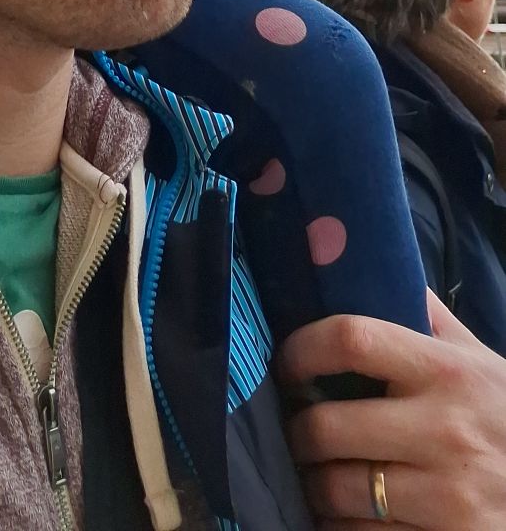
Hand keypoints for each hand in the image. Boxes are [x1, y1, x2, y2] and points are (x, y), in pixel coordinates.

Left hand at [280, 292, 505, 527]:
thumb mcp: (480, 360)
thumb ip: (429, 318)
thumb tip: (374, 264)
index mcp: (446, 372)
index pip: (352, 340)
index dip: (303, 347)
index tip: (288, 361)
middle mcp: (444, 431)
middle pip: (329, 426)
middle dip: (297, 432)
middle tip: (296, 429)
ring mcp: (446, 494)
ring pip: (339, 490)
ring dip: (314, 485)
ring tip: (316, 474)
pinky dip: (341, 526)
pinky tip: (344, 514)